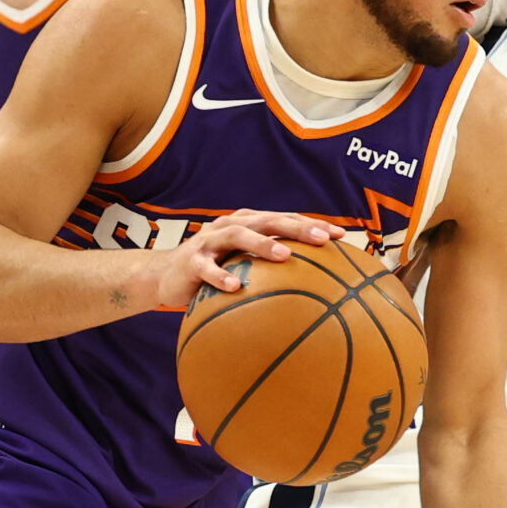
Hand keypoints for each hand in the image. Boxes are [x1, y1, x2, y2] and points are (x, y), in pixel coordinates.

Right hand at [140, 211, 337, 310]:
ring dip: (262, 244)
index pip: (286, 219)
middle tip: (321, 239)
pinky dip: (221, 276)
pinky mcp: (191, 262)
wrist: (165, 276)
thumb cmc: (215, 271)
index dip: (312, 225)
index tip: (341, 236)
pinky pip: (207, 268)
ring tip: (284, 256)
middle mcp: (231, 225)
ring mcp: (209, 241)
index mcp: (248, 224)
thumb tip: (316, 286)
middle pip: (267, 220)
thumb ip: (272, 268)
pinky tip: (237, 288)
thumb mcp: (244, 264)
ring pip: (238, 236)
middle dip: (296, 228)